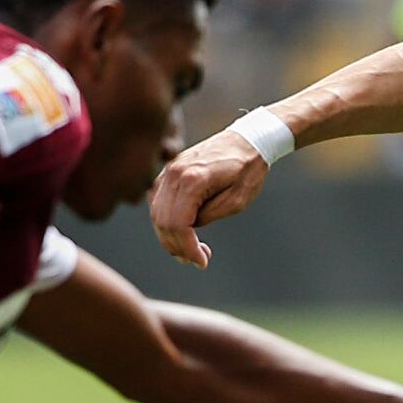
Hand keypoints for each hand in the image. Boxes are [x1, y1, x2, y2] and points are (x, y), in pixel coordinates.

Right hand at [149, 131, 270, 269]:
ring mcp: (168, 170)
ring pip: (156, 213)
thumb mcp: (236, 200)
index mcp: (192, 179)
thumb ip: (208, 216)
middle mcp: (174, 173)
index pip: (178, 224)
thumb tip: (189, 229)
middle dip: (177, 247)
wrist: (246, 141)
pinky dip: (166, 220)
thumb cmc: (246, 170)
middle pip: (163, 221)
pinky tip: (183, 230)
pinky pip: (157, 202)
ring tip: (190, 250)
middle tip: (197, 260)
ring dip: (170, 237)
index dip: (187, 248)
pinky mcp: (168, 171)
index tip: (202, 262)